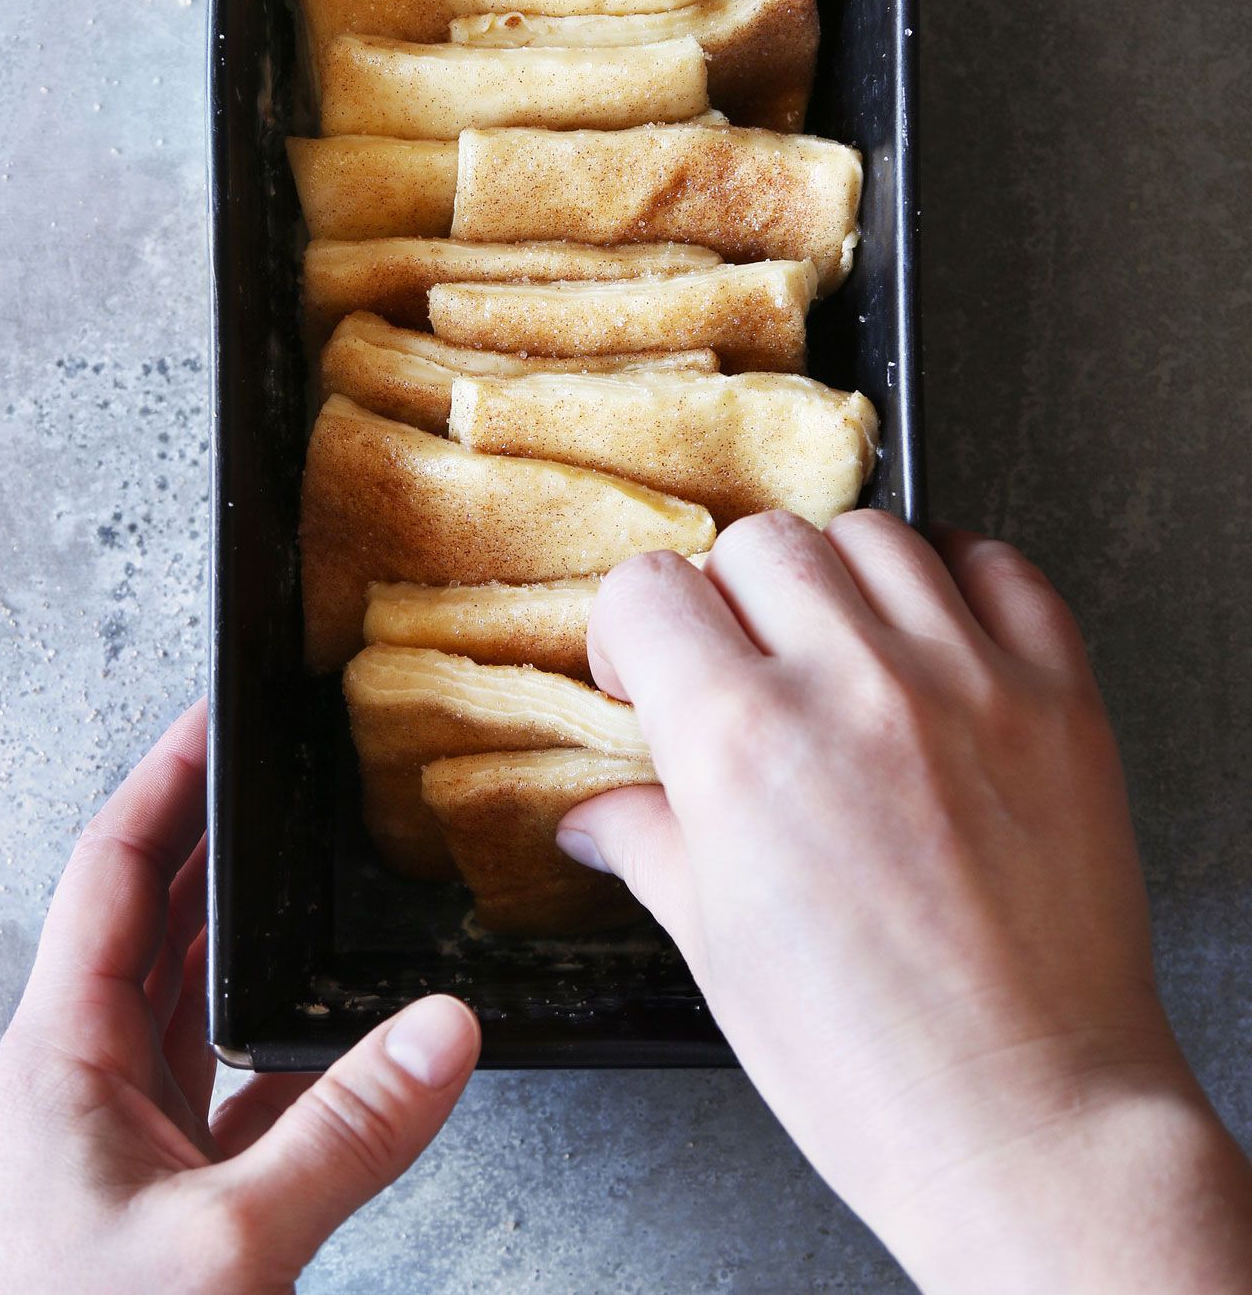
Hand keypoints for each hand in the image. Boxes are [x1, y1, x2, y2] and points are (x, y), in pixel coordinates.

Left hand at [0, 700, 479, 1293]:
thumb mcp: (228, 1247)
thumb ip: (346, 1133)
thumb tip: (447, 1030)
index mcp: (60, 1056)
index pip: (113, 873)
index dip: (165, 782)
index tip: (217, 715)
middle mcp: (80, 1081)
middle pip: (152, 919)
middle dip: (216, 839)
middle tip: (284, 771)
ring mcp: (120, 1140)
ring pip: (189, 997)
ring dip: (244, 933)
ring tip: (310, 867)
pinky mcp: (165, 1196)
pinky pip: (228, 1082)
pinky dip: (282, 1042)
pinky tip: (339, 1027)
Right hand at [559, 512, 1251, 1293]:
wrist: (1025, 1121)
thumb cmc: (866, 1062)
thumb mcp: (716, 950)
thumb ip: (649, 844)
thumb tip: (595, 812)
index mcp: (741, 744)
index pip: (649, 590)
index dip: (628, 629)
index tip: (643, 671)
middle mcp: (850, 685)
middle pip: (758, 542)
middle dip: (727, 598)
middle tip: (739, 664)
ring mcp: (966, 680)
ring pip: (872, 534)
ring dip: (835, 578)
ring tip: (836, 645)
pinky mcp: (1059, 697)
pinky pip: (1001, 568)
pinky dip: (958, 576)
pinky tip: (934, 630)